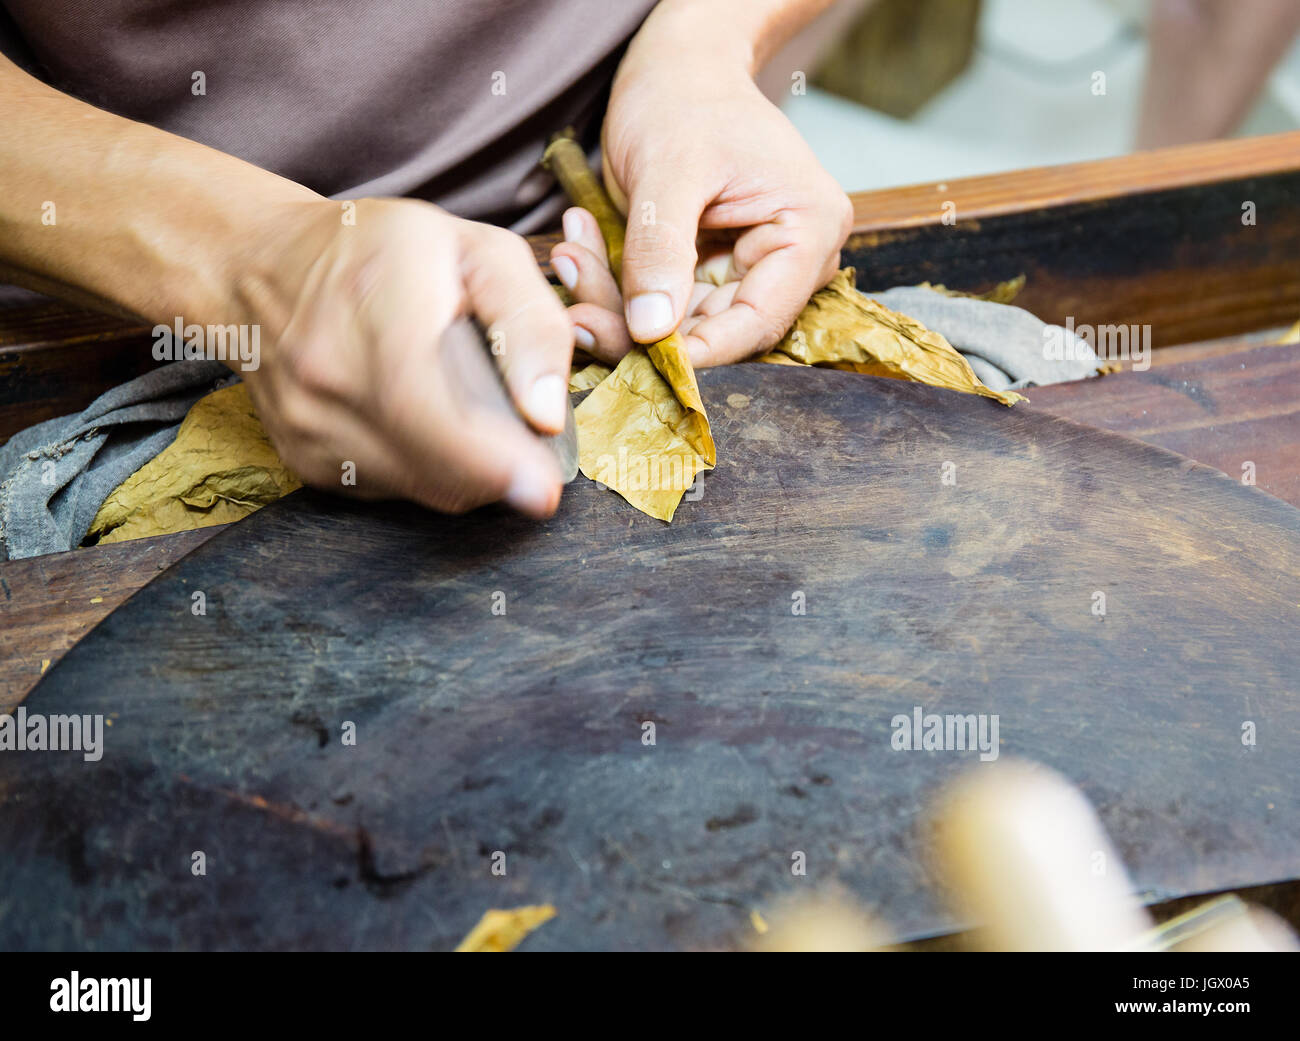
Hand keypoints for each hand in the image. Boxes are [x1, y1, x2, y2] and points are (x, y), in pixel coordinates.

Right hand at [238, 197, 573, 516]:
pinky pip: (392, 489)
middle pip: (431, 462)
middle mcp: (325, 371)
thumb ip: (530, 323)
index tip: (542, 489)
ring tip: (481, 425)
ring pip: (419, 486)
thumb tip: (547, 415)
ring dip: (469, 475)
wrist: (260, 266)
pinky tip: (432, 429)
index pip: (423, 403)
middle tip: (535, 456)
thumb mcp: (478, 250)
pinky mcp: (303, 458)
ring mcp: (307, 423)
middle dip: (500, 474)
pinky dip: (429, 473)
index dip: (487, 459)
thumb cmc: (381, 249)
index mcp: (374, 302)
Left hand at [550, 28, 851, 366]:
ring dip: (616, 302)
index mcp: (807, 231)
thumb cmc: (684, 97)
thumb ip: (661, 249)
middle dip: (639, 325)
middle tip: (574, 312)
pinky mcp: (708, 269)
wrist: (675, 68)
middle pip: (715, 329)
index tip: (634, 355)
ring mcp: (748, 266)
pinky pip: (660, 300)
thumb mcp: (668, 167)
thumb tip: (652, 329)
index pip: (758, 320)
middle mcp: (789, 259)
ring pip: (680, 321)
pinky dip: (615, 284)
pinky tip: (579, 251)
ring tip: (569, 258)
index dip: (698, 350)